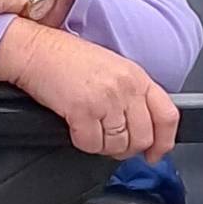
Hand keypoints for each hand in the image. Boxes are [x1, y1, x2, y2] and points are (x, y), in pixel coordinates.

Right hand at [0, 22, 179, 157]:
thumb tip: (141, 128)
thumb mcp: (112, 69)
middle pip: (142, 137)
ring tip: (91, 131)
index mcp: (137, 76)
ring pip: (118, 145)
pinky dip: (83, 143)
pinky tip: (76, 128)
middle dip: (127, 148)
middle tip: (111, 143)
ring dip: (103, 146)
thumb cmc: (67, 60)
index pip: (167, 115)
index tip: (155, 153)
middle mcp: (126, 87)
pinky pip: (92, 145)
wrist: (35, 50)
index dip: (164, 141)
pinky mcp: (83, 110)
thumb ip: (132, 96)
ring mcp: (106, 99)